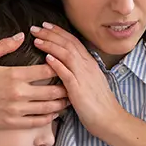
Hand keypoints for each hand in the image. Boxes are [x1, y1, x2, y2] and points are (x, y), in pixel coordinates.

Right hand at [0, 33, 68, 128]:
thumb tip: (22, 35)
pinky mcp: (12, 123)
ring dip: (60, 104)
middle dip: (65, 87)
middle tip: (72, 84)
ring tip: (68, 100)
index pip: (46, 71)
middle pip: (52, 91)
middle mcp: (18, 93)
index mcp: (14, 75)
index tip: (64, 65)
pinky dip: (48, 118)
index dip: (58, 67)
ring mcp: (16, 110)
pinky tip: (54, 113)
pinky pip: (36, 122)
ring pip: (47, 108)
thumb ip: (4, 44)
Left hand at [30, 23, 125, 138]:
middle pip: (68, 44)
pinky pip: (68, 74)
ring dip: (51, 45)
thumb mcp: (89, 83)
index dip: (59, 32)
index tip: (45, 26)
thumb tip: (65, 65)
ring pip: (67, 54)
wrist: (110, 119)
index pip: (73, 42)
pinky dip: (57, 64)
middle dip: (51, 34)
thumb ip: (79, 72)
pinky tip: (47, 58)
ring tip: (37, 40)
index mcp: (89, 64)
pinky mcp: (79, 90)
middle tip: (35, 28)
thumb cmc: (98, 104)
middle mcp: (87, 66)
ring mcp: (84, 77)